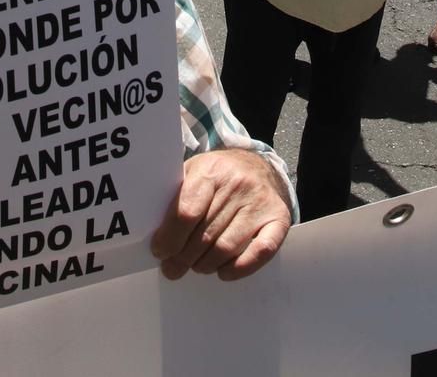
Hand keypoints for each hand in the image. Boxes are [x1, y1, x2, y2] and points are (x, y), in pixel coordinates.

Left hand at [150, 148, 290, 281]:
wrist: (256, 165)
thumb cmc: (216, 176)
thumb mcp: (192, 173)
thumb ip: (175, 199)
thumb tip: (157, 239)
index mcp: (211, 170)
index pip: (186, 212)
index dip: (170, 238)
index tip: (160, 251)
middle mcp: (239, 184)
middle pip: (205, 234)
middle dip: (183, 257)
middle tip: (172, 268)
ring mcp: (260, 202)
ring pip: (227, 247)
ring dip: (206, 265)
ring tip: (195, 267)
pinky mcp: (279, 219)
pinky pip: (261, 252)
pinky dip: (239, 268)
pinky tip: (223, 272)